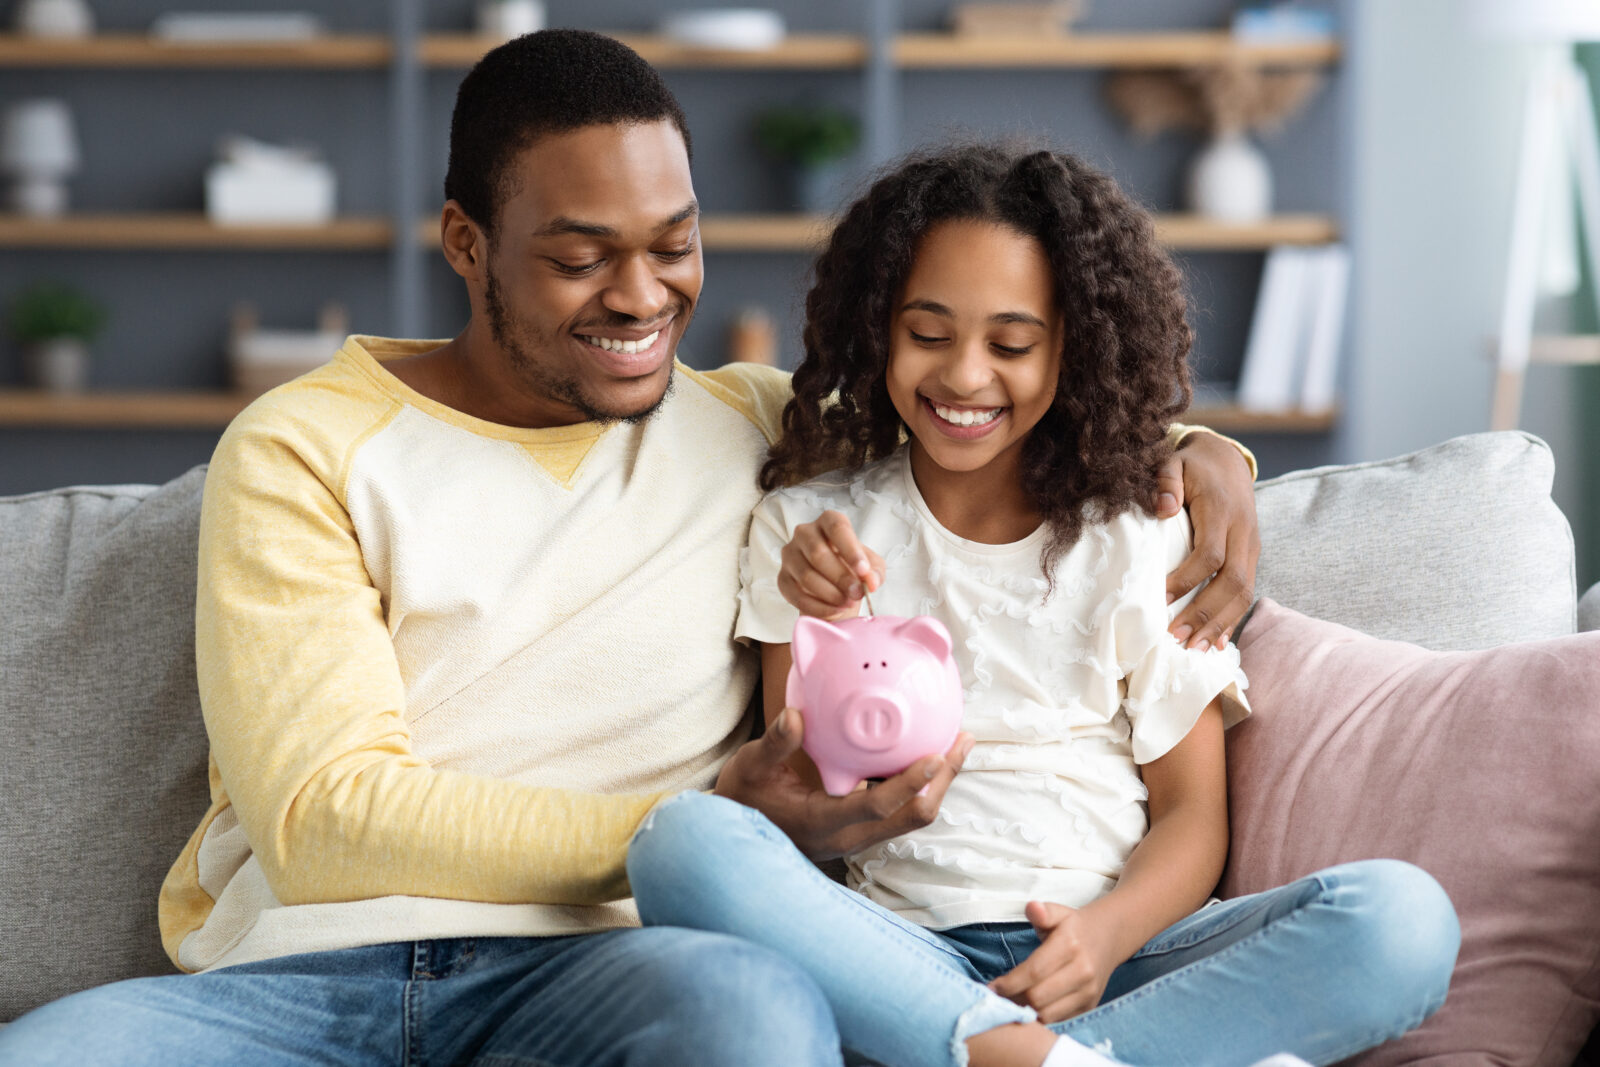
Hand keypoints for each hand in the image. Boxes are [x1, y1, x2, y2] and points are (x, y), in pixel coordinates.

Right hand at [713, 706, 973, 859]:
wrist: (738, 837)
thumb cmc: (744, 798)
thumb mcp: (750, 767)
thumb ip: (774, 743)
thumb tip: (796, 714)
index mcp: (823, 822)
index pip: (876, 806)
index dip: (909, 783)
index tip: (935, 755)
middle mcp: (848, 836)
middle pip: (911, 817)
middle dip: (942, 782)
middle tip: (960, 743)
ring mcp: (857, 836)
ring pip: (911, 817)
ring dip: (937, 784)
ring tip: (956, 745)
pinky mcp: (861, 830)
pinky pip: (900, 810)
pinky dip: (919, 784)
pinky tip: (924, 753)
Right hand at [778, 510, 885, 620]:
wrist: (835, 585)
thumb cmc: (852, 567)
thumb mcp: (871, 566)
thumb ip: (874, 571)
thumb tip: (871, 582)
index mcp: (828, 521)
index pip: (837, 529)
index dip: (851, 550)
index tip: (863, 571)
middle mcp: (804, 533)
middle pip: (818, 553)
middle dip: (841, 577)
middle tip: (857, 593)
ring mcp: (790, 555)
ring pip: (806, 576)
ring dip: (830, 594)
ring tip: (847, 603)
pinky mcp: (782, 578)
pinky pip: (796, 595)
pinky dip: (817, 607)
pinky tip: (833, 611)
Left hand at [988, 901, 1119, 1023]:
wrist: (1108, 937)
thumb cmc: (1073, 927)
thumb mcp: (1058, 912)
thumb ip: (1043, 911)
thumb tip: (1032, 907)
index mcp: (1070, 946)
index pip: (1034, 972)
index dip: (1009, 983)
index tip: (991, 987)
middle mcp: (1082, 971)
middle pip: (1038, 997)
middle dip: (1013, 999)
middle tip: (996, 997)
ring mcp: (1088, 992)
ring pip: (1047, 1014)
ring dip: (1025, 1012)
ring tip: (1010, 1002)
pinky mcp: (1089, 1006)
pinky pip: (1058, 1020)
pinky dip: (1039, 1017)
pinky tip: (1027, 1007)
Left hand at [1155, 432, 1259, 648]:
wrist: (1226, 459)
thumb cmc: (1192, 465)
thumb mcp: (1174, 462)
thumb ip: (1165, 481)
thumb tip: (1163, 508)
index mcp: (1223, 510)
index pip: (1210, 554)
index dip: (1187, 580)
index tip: (1160, 598)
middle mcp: (1243, 531)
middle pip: (1232, 581)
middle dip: (1205, 614)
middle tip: (1177, 639)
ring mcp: (1251, 546)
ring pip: (1245, 591)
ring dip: (1221, 624)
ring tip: (1196, 650)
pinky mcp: (1251, 555)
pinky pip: (1247, 591)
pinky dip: (1233, 618)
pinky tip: (1218, 642)